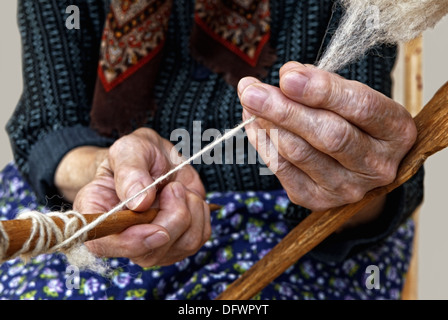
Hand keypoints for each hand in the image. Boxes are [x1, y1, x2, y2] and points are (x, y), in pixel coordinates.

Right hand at [73, 128, 210, 266]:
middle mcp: (122, 238)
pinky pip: (198, 237)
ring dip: (188, 211)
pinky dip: (200, 213)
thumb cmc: (136, 154)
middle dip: (172, 218)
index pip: (104, 245)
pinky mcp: (178, 243)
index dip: (131, 242)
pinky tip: (187, 197)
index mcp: (97, 215)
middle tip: (172, 188)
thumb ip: (130, 173)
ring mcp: (152, 245)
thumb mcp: (128, 150)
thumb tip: (139, 203)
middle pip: (149, 253)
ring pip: (181, 246)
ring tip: (176, 189)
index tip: (157, 228)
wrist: (157, 157)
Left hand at [238, 61, 416, 221]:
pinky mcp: (317, 200)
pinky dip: (263, 142)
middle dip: (285, 109)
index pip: (361, 107)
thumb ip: (323, 84)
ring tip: (249, 100)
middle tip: (252, 90)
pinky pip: (282, 168)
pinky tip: (252, 122)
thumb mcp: (351, 97)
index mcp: (396, 131)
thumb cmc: (353, 123)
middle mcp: (376, 165)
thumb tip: (287, 76)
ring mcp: (347, 188)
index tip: (287, 76)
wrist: (356, 169)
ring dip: (267, 123)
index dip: (322, 90)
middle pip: (328, 135)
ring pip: (300, 153)